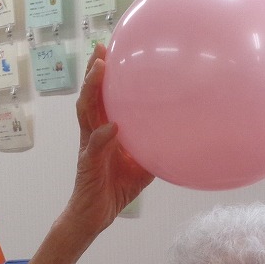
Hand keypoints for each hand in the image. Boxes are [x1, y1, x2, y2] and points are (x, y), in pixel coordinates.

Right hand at [67, 44, 153, 232]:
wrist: (95, 215)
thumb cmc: (115, 189)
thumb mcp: (141, 166)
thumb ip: (153, 147)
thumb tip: (178, 135)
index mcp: (103, 131)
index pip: (103, 97)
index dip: (104, 75)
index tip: (111, 51)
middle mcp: (92, 134)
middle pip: (90, 96)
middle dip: (94, 71)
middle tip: (101, 48)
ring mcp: (88, 147)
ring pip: (86, 113)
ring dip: (92, 90)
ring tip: (100, 70)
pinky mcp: (88, 164)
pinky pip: (94, 147)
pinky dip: (102, 136)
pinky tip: (111, 126)